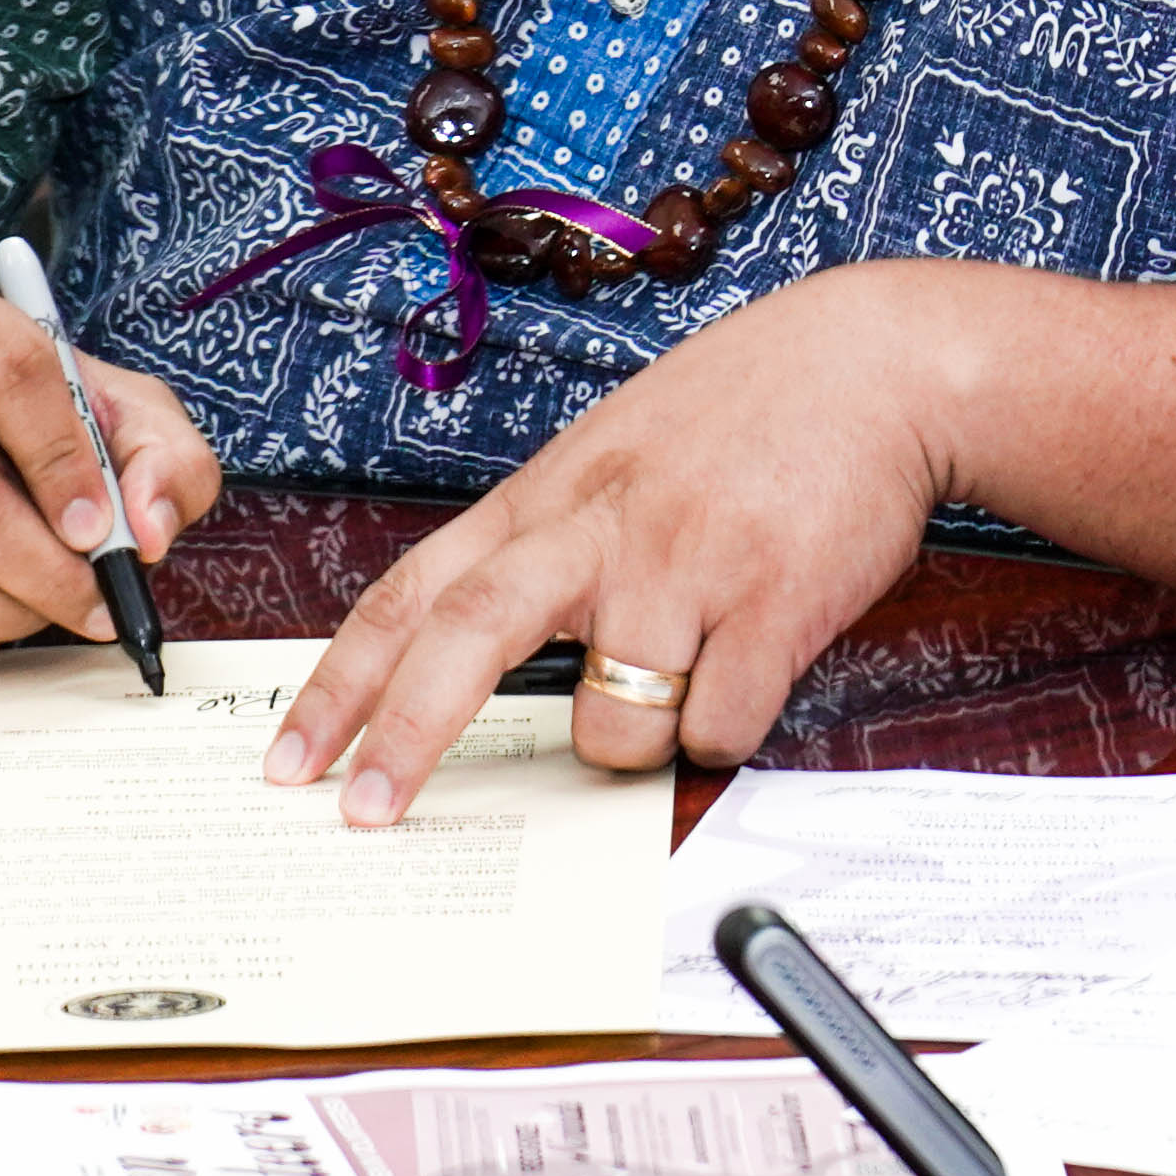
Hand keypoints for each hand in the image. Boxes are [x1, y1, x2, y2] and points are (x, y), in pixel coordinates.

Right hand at [0, 278, 227, 673]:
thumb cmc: (21, 417)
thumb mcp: (114, 406)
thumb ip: (162, 458)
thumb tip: (150, 529)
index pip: (10, 378)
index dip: (64, 464)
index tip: (102, 529)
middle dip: (42, 569)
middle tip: (94, 602)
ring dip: (1, 616)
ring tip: (42, 609)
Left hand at [267, 264, 969, 820]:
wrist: (881, 362)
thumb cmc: (750, 409)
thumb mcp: (616, 453)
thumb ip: (554, 541)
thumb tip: (485, 656)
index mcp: (551, 498)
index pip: (414, 593)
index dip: (342, 683)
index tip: (293, 758)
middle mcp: (602, 528)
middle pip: (465, 641)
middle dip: (405, 739)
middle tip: (366, 814)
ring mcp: (686, 563)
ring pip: (612, 721)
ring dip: (636, 739)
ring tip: (686, 675)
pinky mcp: (774, 601)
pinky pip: (719, 726)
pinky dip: (727, 726)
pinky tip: (755, 664)